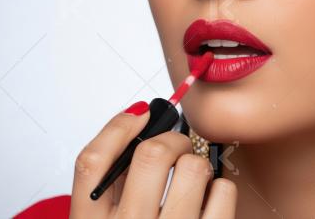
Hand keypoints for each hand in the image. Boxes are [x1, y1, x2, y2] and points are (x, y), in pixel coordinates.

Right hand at [69, 102, 237, 218]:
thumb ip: (114, 188)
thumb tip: (137, 124)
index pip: (92, 162)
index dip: (117, 128)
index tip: (140, 116)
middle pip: (150, 155)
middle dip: (172, 139)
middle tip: (178, 145)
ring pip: (192, 168)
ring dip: (197, 163)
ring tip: (194, 179)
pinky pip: (222, 191)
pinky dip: (220, 187)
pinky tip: (210, 199)